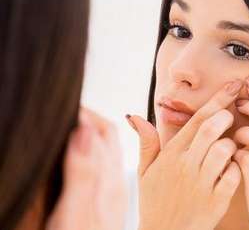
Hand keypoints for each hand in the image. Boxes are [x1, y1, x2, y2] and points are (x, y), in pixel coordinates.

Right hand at [46, 107, 127, 229]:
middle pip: (109, 137)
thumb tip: (84, 129)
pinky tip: (83, 159)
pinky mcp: (107, 203)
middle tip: (69, 110)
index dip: (85, 113)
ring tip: (74, 127)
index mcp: (110, 179)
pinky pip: (105, 167)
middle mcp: (116, 182)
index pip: (104, 131)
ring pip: (108, 151)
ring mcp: (114, 193)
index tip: (67, 104)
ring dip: (93, 134)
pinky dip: (93, 152)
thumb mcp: (76, 209)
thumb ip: (82, 172)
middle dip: (91, 119)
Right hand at [127, 80, 243, 229]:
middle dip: (227, 116)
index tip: (234, 86)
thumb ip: (146, 142)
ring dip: (234, 144)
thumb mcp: (145, 172)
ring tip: (232, 147)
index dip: (218, 100)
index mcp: (172, 154)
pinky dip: (240, 167)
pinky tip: (236, 168)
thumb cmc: (155, 202)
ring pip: (225, 150)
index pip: (197, 119)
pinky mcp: (216, 200)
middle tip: (233, 115)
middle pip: (212, 128)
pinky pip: (235, 175)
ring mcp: (202, 183)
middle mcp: (186, 165)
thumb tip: (134, 115)